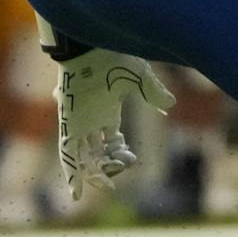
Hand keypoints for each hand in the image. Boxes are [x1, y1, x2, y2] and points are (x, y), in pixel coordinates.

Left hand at [53, 48, 173, 199]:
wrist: (89, 46)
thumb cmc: (113, 57)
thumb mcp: (140, 77)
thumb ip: (153, 92)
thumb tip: (169, 105)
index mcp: (105, 109)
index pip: (110, 138)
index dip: (119, 151)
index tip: (131, 157)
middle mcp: (90, 119)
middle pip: (95, 150)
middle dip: (107, 165)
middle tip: (117, 177)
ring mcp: (78, 122)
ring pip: (82, 156)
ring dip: (91, 172)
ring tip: (103, 187)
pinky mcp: (69, 122)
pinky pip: (68, 152)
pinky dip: (71, 172)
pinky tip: (76, 190)